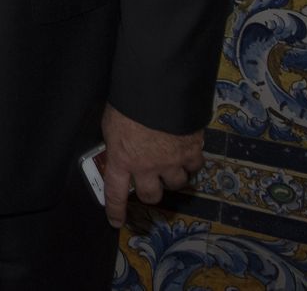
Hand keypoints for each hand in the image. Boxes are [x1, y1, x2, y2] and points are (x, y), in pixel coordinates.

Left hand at [99, 103, 203, 229]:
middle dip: (151, 192)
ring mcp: (172, 160)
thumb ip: (116, 139)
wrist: (157, 86)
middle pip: (151, 195)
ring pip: (176, 183)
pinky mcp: (192, 149)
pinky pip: (195, 165)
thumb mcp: (111, 121)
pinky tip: (188, 152)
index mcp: (122, 158)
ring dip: (173, 177)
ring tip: (171, 166)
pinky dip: (192, 161)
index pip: (115, 193)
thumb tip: (118, 143)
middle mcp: (147, 166)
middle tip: (151, 183)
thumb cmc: (129, 99)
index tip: (116, 221)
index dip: (115, 210)